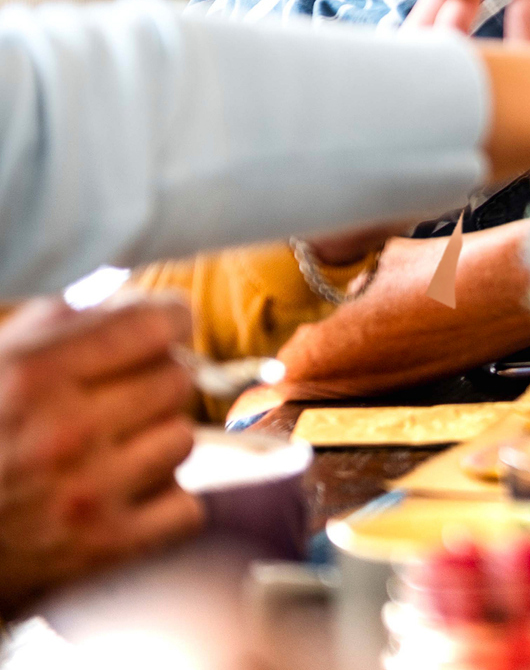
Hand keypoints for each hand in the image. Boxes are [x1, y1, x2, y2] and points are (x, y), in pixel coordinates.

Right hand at [0, 297, 201, 614]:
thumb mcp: (0, 361)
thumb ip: (69, 323)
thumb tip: (147, 306)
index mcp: (34, 375)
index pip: (155, 324)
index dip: (168, 321)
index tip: (164, 330)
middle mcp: (64, 432)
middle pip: (178, 378)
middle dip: (156, 381)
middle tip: (124, 398)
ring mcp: (87, 493)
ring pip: (184, 438)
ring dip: (156, 442)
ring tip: (111, 452)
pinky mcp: (104, 546)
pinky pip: (187, 506)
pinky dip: (164, 503)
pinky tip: (122, 497)